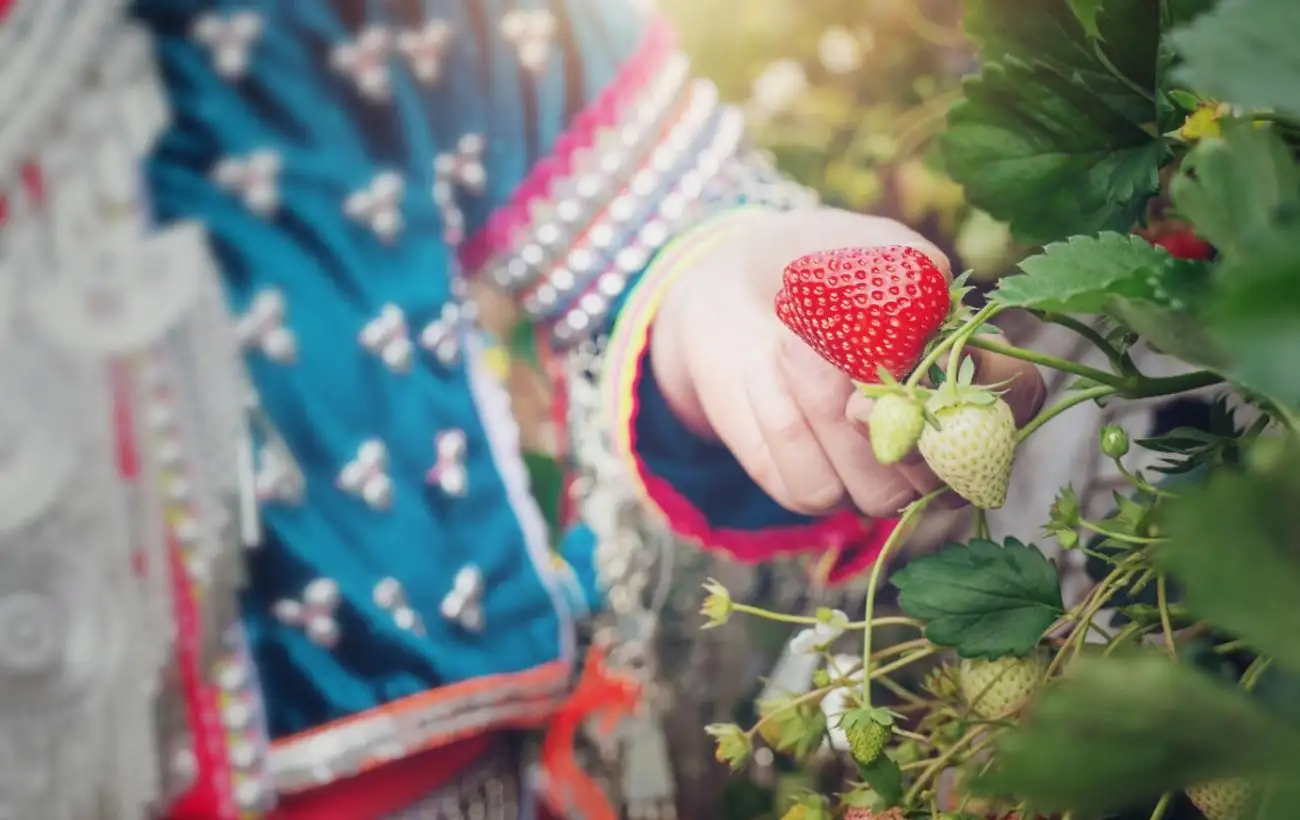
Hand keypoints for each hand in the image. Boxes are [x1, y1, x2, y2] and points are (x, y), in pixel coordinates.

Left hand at [650, 208, 1044, 517]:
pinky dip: (785, 425)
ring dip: (829, 414)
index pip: (1016, 398)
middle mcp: (934, 439)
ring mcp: (875, 474)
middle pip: (952, 474)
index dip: (987, 384)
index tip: (931, 347)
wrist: (738, 283)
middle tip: (858, 391)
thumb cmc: (824, 267)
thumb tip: (929, 316)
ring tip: (792, 344)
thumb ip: (915, 275)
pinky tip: (764, 372)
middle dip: (906, 431)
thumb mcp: (873, 253)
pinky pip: (814, 488)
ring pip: (880, 491)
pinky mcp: (813, 489)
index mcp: (970, 373)